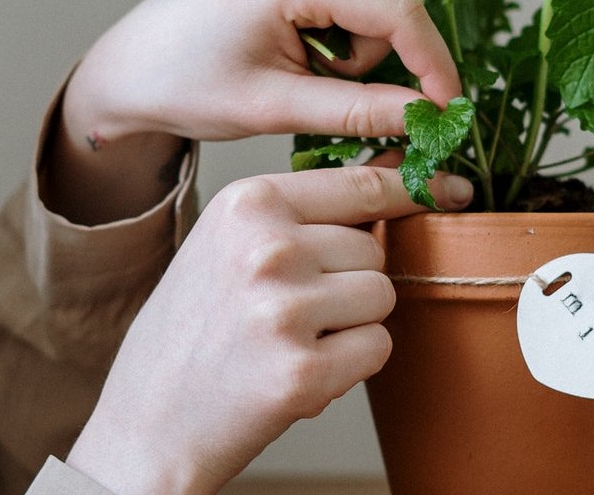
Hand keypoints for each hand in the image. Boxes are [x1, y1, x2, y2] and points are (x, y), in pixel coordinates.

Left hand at [44, 0, 459, 222]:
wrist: (131, 66)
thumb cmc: (187, 86)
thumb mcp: (276, 108)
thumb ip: (360, 111)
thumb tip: (430, 117)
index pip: (394, 10)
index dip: (432, 62)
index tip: (448, 108)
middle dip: (373, 57)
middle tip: (321, 90)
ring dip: (355, 44)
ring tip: (299, 68)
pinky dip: (339, 25)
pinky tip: (296, 43)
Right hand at [64, 166, 472, 494]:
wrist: (148, 422)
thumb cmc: (192, 330)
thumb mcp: (228, 244)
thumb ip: (303, 212)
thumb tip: (397, 170)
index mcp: (247, 204)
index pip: (360, 184)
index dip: (407, 191)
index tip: (446, 189)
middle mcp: (266, 248)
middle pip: (374, 249)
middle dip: (351, 281)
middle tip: (292, 311)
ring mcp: (285, 310)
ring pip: (382, 297)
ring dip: (353, 323)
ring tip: (291, 340)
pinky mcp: (303, 371)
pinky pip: (378, 348)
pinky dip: (352, 365)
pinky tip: (299, 370)